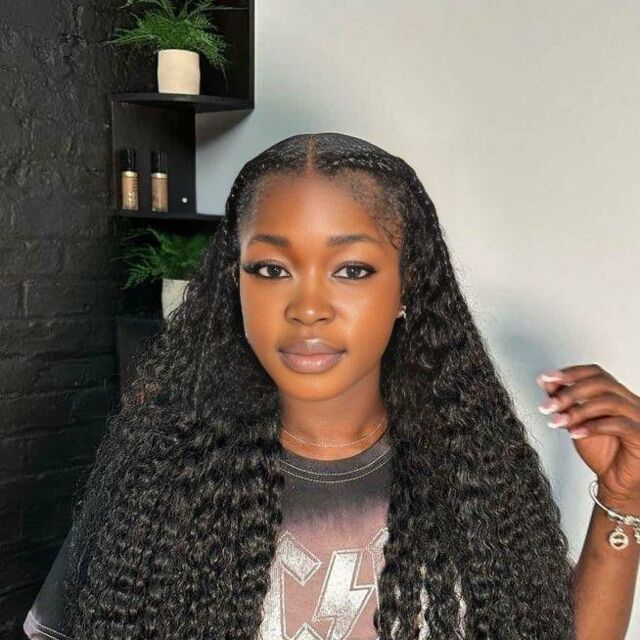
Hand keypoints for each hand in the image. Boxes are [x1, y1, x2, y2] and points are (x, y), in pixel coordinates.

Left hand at [537, 364, 639, 508]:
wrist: (615, 481)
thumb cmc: (602, 452)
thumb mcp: (576, 422)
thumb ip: (564, 402)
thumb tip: (546, 382)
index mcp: (615, 395)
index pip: (595, 372)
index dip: (570, 372)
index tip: (546, 378)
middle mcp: (629, 402)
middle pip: (601, 382)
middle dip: (569, 392)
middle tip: (548, 406)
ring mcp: (638, 417)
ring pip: (609, 401)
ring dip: (578, 410)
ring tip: (557, 421)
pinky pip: (619, 424)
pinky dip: (593, 426)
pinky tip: (574, 432)